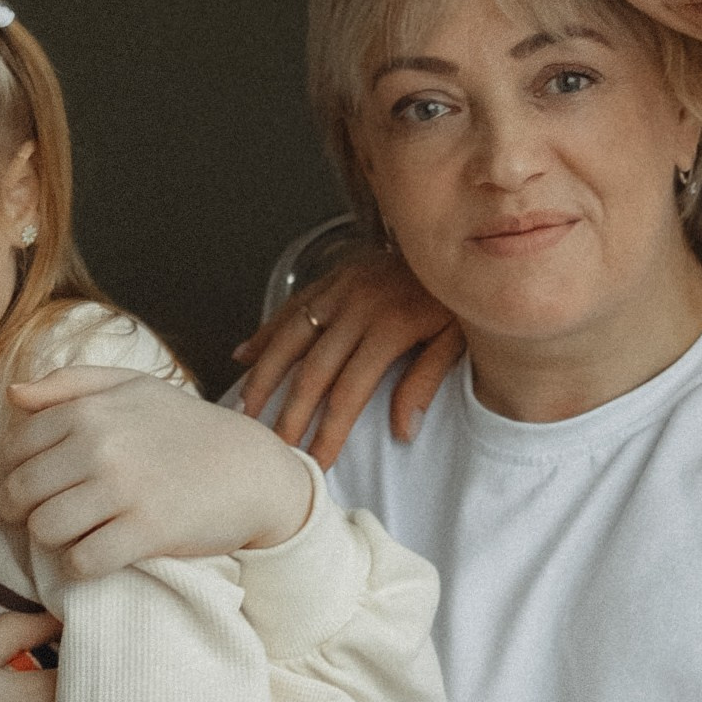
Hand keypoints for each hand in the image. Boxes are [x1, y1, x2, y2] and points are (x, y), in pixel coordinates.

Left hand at [0, 365, 313, 576]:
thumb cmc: (188, 428)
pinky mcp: (146, 531)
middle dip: (24, 512)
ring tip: (76, 534)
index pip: (15, 448)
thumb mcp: (134, 387)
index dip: (16, 472)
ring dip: (54, 540)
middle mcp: (101, 446)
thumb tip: (13, 395)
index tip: (37, 486)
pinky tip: (98, 555)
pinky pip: (83, 562)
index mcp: (90, 410)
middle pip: (21, 492)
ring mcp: (123, 490)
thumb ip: (70, 384)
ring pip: (45, 530)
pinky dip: (82, 566)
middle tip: (48, 517)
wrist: (252, 470)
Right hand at [230, 250, 460, 461]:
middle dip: (290, 414)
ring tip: (246, 411)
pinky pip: (291, 308)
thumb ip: (426, 382)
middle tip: (274, 449)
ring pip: (291, 337)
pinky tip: (244, 357)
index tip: (317, 463)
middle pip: (314, 371)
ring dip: (265, 376)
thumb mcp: (457, 340)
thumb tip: (403, 431)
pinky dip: (266, 333)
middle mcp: (358, 306)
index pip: (350, 392)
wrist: (452, 238)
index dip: (330, 431)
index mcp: (391, 326)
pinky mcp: (332, 277)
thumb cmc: (455, 298)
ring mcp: (340, 288)